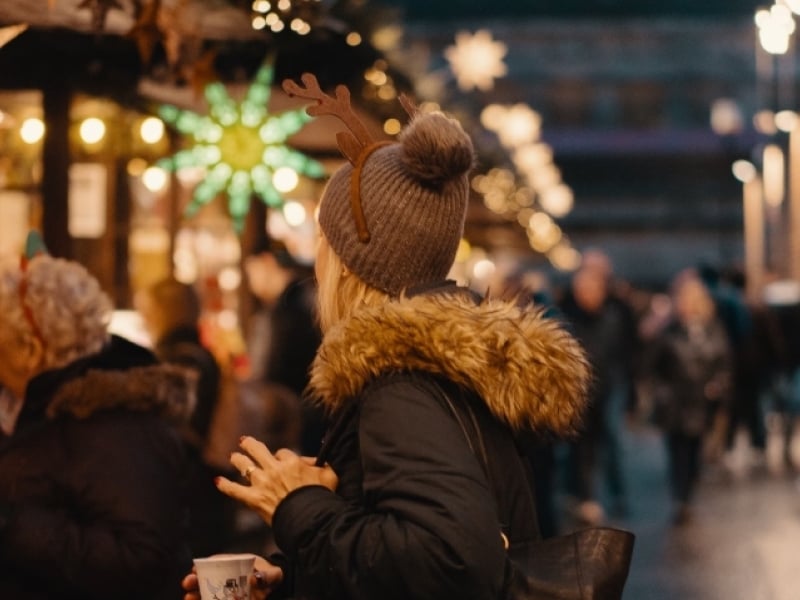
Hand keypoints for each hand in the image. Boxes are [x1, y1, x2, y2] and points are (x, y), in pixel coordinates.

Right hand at [182, 556, 281, 599]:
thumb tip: (254, 579)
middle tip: (188, 584)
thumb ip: (268, 576)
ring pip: (205, 593)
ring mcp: (224, 592)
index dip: (202, 566)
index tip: (194, 570)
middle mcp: (225, 578)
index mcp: (233, 565)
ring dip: (195, 595)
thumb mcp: (273, 574)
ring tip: (189, 598)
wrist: (273, 590)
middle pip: (205, 578)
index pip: (214, 563)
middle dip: (193, 581)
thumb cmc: (271, 577)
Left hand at [218, 436, 338, 524]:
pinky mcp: (254, 499)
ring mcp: (262, 483)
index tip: (282, 461)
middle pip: (258, 450)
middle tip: (244, 441)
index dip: (282, 456)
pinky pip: (235, 491)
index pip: (283, 453)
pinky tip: (217, 481)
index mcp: (292, 462)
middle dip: (250, 445)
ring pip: (245, 466)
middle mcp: (274, 469)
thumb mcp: (329, 475)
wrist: (310, 518)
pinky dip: (225, 486)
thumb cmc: (321, 497)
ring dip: (237, 460)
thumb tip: (315, 461)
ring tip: (233, 456)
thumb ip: (322, 464)